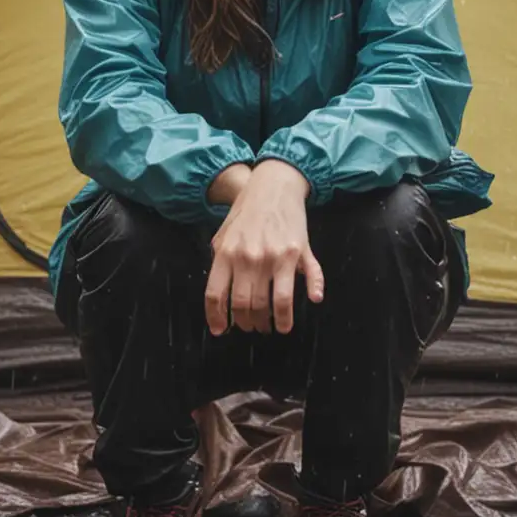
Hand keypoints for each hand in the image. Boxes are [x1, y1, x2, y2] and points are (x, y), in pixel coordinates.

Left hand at [205, 160, 322, 335]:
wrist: (273, 186)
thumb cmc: (246, 213)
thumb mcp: (223, 236)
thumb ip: (219, 265)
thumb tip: (219, 300)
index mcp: (226, 253)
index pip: (216, 295)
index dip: (217, 318)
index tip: (222, 330)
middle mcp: (248, 257)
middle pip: (244, 304)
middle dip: (247, 323)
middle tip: (251, 327)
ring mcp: (273, 256)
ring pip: (271, 304)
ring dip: (271, 322)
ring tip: (273, 327)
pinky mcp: (296, 253)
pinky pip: (300, 285)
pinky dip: (299, 303)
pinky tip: (297, 313)